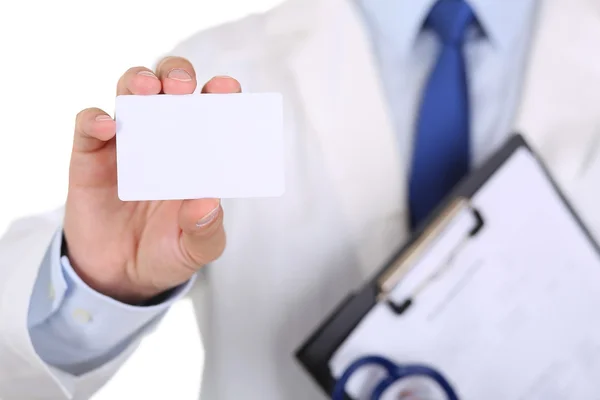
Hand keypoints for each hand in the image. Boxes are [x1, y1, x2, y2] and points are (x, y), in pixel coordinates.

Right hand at [64, 57, 239, 303]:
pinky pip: (88, 126)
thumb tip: (207, 202)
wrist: (119, 276)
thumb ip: (205, 229)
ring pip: (128, 93)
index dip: (219, 94)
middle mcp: (163, 138)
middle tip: (182, 86)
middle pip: (169, 87)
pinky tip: (106, 127)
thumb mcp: (195, 249)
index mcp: (196, 153)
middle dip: (176, 75)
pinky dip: (95, 120)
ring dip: (137, 82)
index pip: (210, 110)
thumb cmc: (167, 252)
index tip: (225, 89)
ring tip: (147, 89)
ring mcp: (125, 143)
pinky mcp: (90, 156)